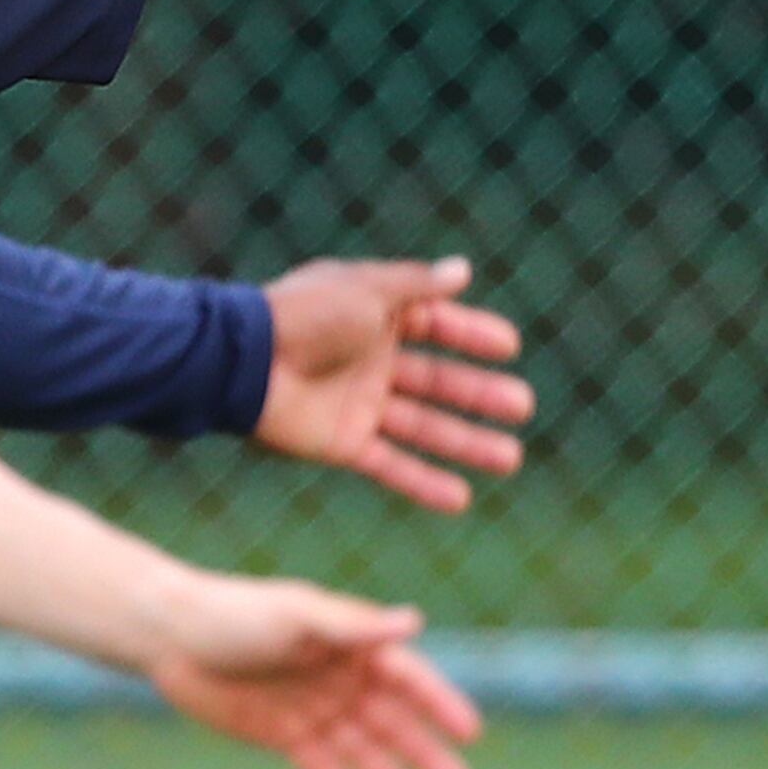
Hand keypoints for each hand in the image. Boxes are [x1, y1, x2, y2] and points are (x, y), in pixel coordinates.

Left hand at [142, 575, 479, 768]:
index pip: (408, 677)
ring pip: (362, 751)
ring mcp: (315, 708)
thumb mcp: (295, 615)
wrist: (170, 636)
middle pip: (394, 722)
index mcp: (352, 643)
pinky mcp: (284, 734)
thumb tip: (415, 620)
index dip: (440, 703)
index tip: (470, 732)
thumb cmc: (235, 613)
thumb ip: (352, 625)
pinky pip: (318, 766)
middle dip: (426, 754)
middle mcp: (341, 679)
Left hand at [257, 257, 533, 512]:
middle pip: (436, 380)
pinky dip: (423, 483)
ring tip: (511, 458)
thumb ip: (417, 285)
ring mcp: (357, 403)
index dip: (471, 334)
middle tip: (523, 406)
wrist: (244, 362)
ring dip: (466, 442)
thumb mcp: (367, 290)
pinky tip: (461, 498)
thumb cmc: (305, 316)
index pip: (434, 325)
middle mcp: (369, 360)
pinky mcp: (341, 442)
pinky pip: (390, 465)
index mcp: (374, 316)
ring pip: (423, 426)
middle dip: (479, 394)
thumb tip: (463, 269)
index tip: (510, 347)